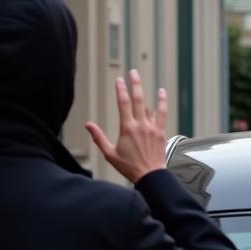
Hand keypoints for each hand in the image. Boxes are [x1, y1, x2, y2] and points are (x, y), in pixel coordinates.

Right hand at [86, 69, 167, 183]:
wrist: (150, 176)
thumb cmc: (130, 167)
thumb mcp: (110, 154)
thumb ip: (98, 138)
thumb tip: (88, 125)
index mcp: (127, 128)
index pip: (123, 103)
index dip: (120, 90)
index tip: (119, 80)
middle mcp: (140, 125)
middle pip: (137, 99)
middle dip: (134, 84)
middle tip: (132, 73)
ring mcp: (152, 128)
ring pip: (149, 105)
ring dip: (145, 91)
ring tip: (141, 80)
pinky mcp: (160, 132)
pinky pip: (162, 114)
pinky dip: (162, 102)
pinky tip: (162, 93)